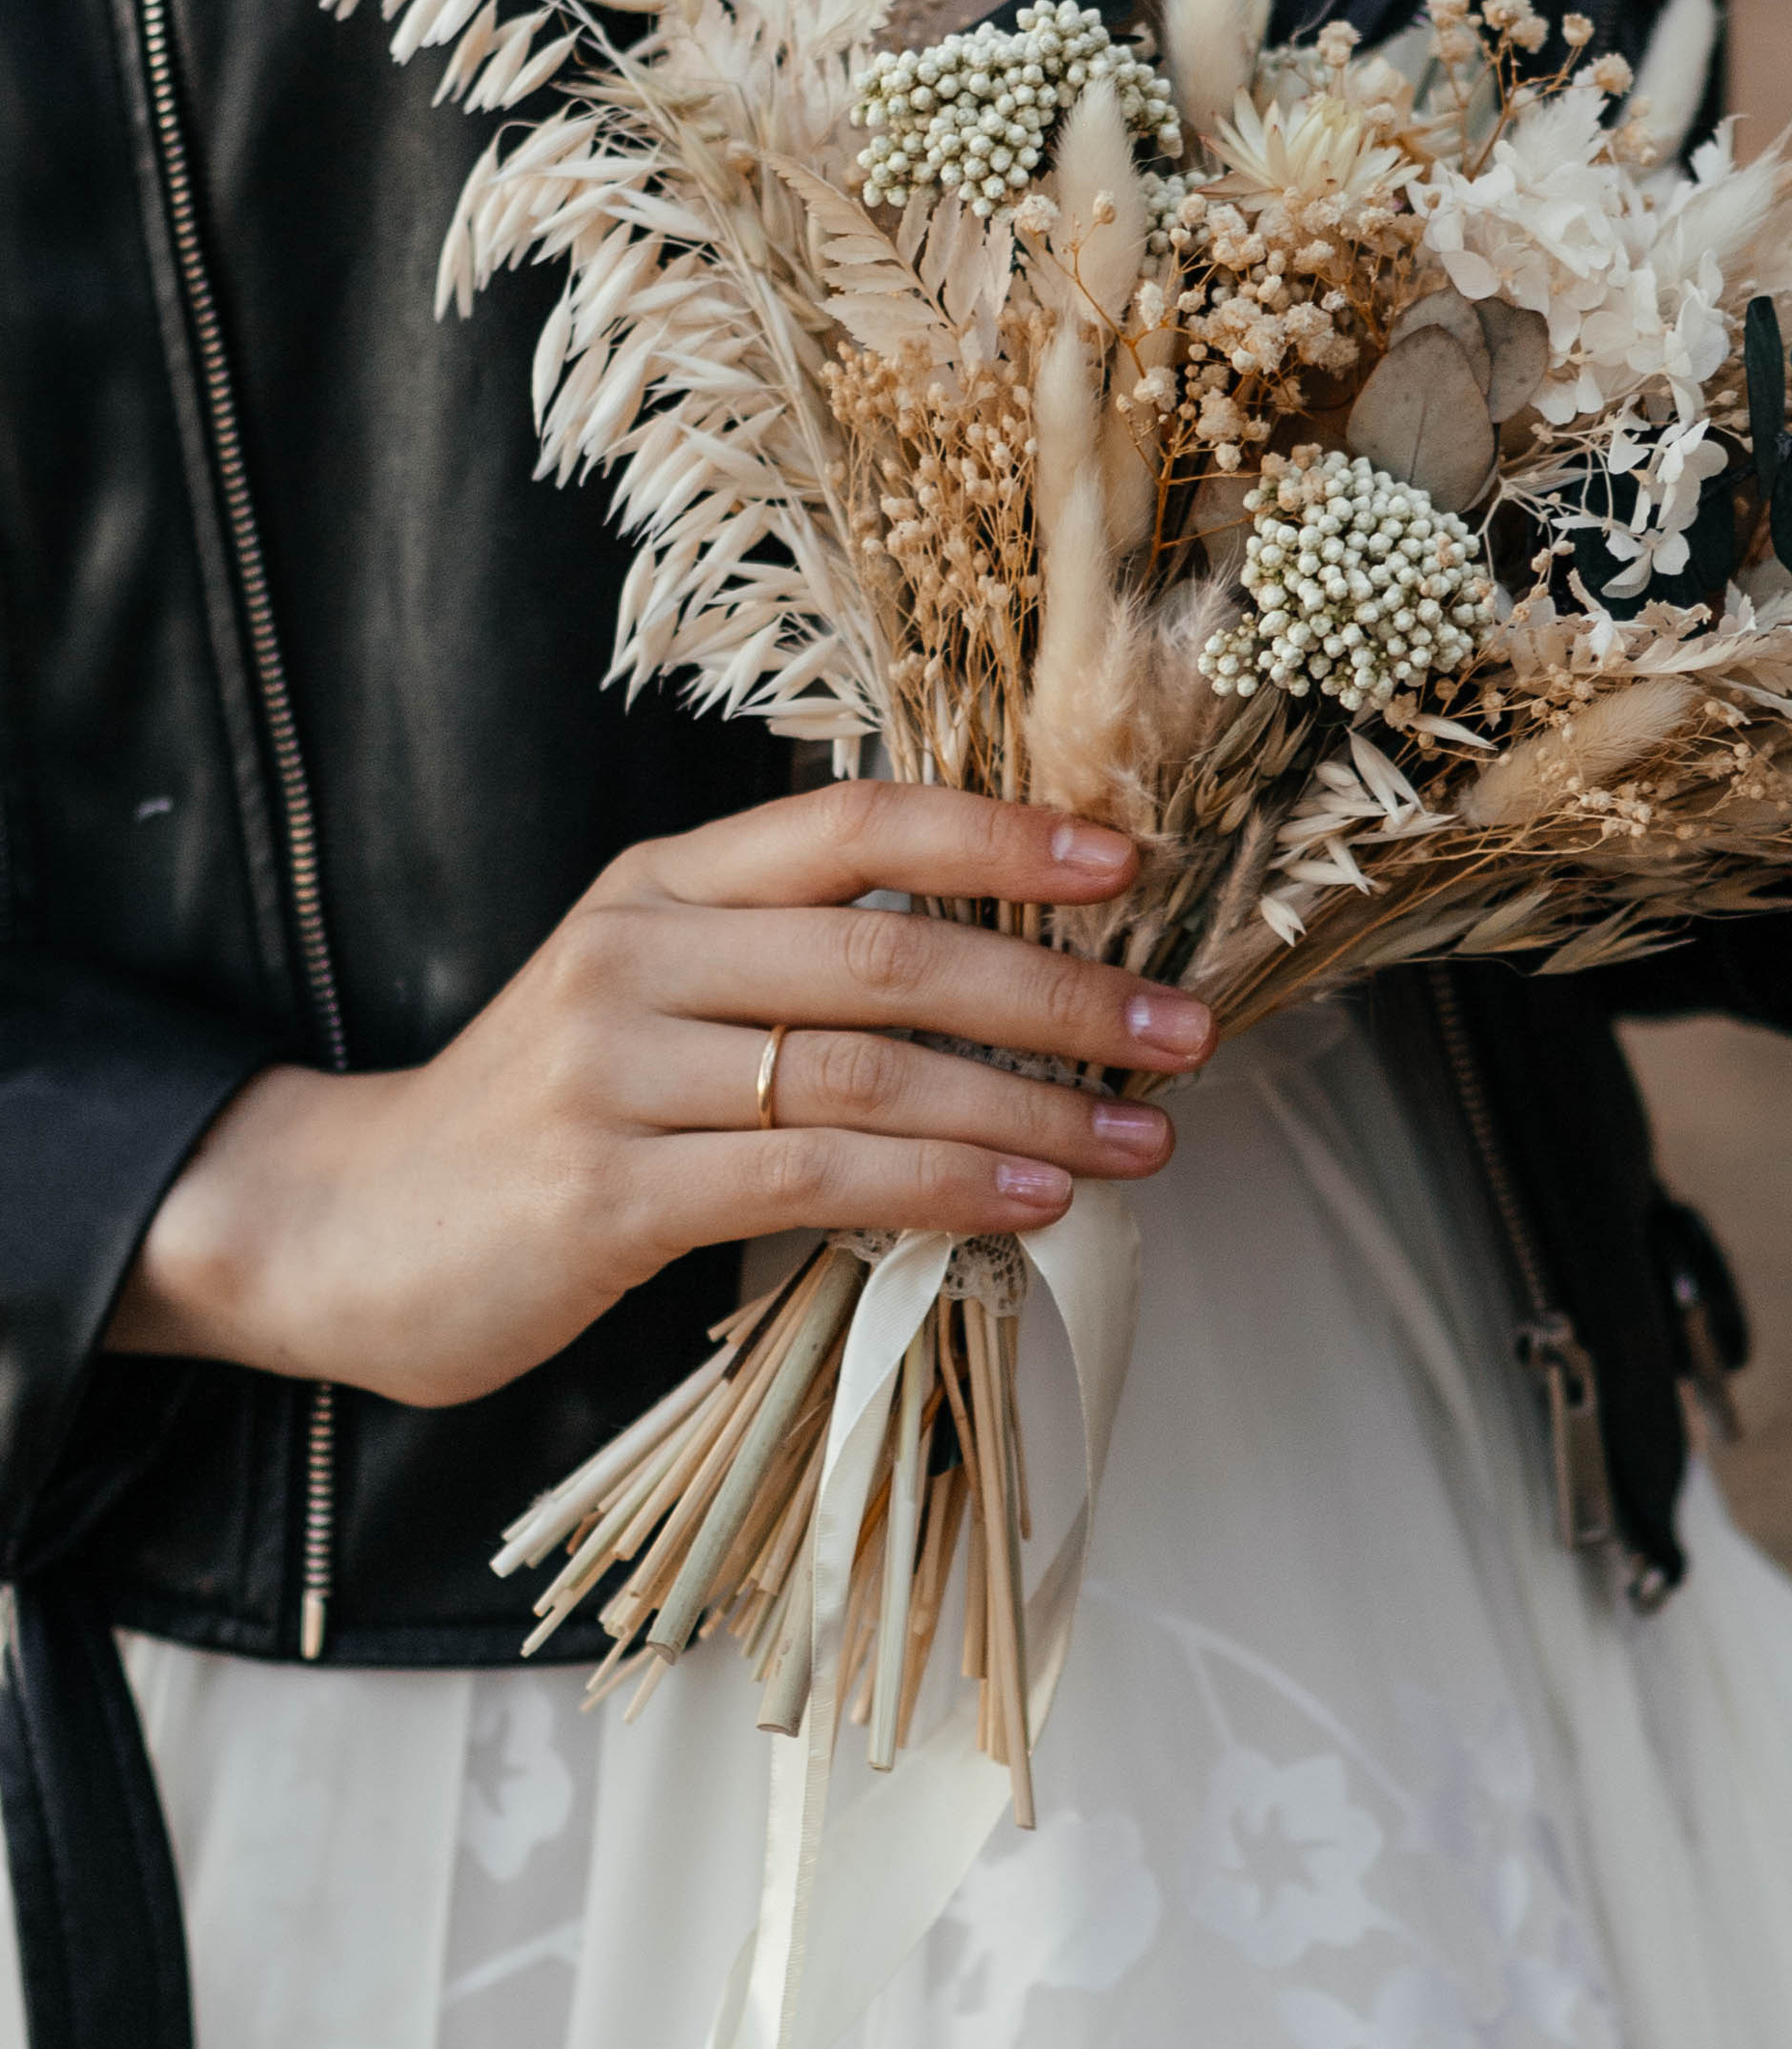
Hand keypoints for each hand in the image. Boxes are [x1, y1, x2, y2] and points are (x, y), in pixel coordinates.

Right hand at [108, 783, 1206, 1408]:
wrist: (351, 1226)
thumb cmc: (548, 1121)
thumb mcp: (655, 1001)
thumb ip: (793, 974)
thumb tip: (1003, 983)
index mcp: (667, 884)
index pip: (858, 822)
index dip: (1003, 834)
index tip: (1132, 862)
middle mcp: (640, 951)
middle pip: (891, 949)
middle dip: (1060, 989)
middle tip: (1183, 1028)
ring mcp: (618, 1068)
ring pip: (870, 1068)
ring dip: (1032, 1106)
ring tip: (1144, 1138)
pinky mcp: (609, 1190)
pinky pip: (815, 1173)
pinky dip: (943, 1183)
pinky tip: (1030, 1199)